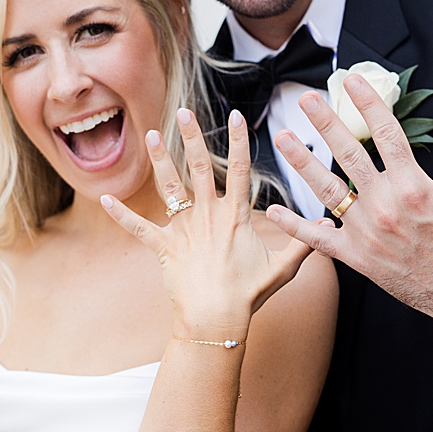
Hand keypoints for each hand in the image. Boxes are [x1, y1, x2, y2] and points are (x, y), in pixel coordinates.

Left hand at [102, 108, 312, 340]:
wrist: (217, 319)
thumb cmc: (250, 295)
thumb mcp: (283, 268)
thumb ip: (304, 242)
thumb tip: (330, 225)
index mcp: (236, 216)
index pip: (243, 170)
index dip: (240, 141)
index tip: (238, 116)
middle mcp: (209, 216)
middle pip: (201, 167)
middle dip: (193, 137)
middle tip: (184, 112)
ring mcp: (184, 229)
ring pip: (170, 186)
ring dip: (160, 159)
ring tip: (150, 133)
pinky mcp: (163, 246)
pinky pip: (139, 227)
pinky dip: (119, 213)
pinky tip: (102, 198)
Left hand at [267, 75, 432, 326]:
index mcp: (413, 186)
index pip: (387, 135)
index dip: (369, 105)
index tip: (352, 82)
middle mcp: (384, 206)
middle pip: (348, 156)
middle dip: (325, 124)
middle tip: (306, 99)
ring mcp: (366, 232)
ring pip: (327, 190)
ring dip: (301, 163)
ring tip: (282, 139)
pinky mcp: (356, 257)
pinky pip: (319, 240)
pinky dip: (295, 225)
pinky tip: (272, 210)